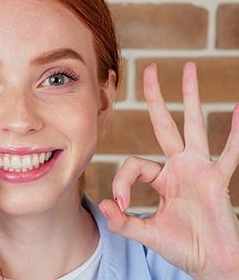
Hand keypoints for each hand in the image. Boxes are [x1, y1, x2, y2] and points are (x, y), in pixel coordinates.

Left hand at [99, 62, 238, 278]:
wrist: (212, 266)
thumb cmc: (183, 247)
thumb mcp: (146, 232)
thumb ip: (123, 221)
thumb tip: (102, 205)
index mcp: (161, 177)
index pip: (133, 163)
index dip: (121, 182)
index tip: (119, 204)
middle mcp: (179, 167)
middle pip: (165, 124)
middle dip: (157, 98)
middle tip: (149, 68)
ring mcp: (199, 169)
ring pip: (193, 126)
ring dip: (191, 97)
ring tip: (189, 67)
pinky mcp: (217, 180)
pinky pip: (229, 152)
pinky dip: (234, 132)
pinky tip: (238, 108)